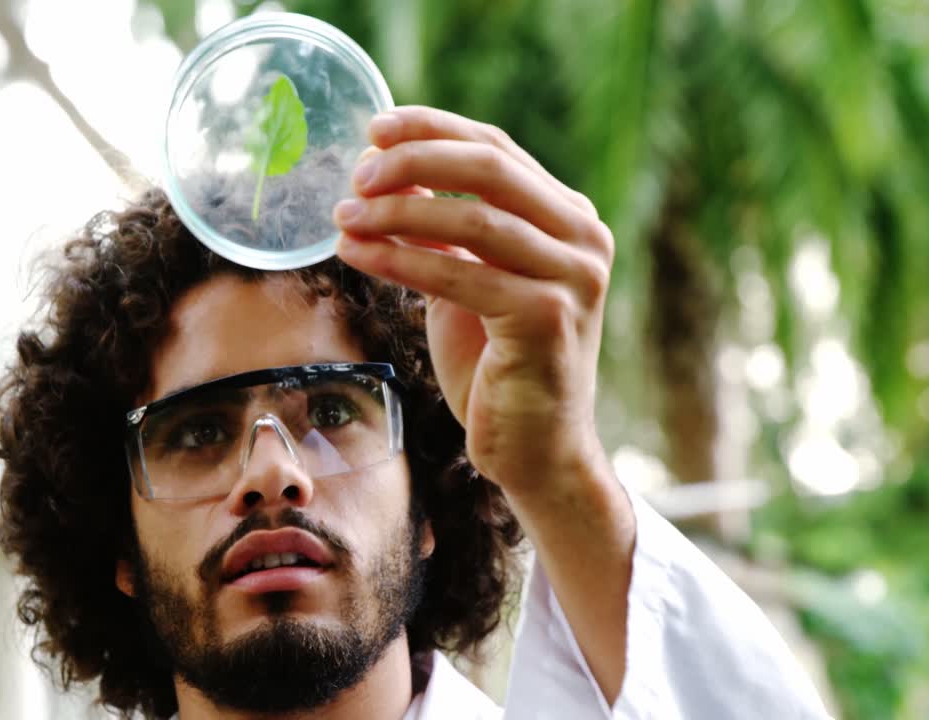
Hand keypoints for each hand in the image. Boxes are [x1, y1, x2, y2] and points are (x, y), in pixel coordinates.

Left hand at [333, 106, 614, 497]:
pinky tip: (357, 253)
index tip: (375, 128)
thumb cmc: (498, 366)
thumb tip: (387, 172)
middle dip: (413, 161)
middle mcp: (584, 240)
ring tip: (344, 216)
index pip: (497, 149)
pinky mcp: (546, 319)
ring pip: (472, 220)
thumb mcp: (469, 282)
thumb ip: (444, 229)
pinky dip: (399, 260)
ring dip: (396, 212)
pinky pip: (458, 276)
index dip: (433, 129)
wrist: (537, 451)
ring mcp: (573, 278)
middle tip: (356, 174)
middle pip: (489, 169)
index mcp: (570, 219)